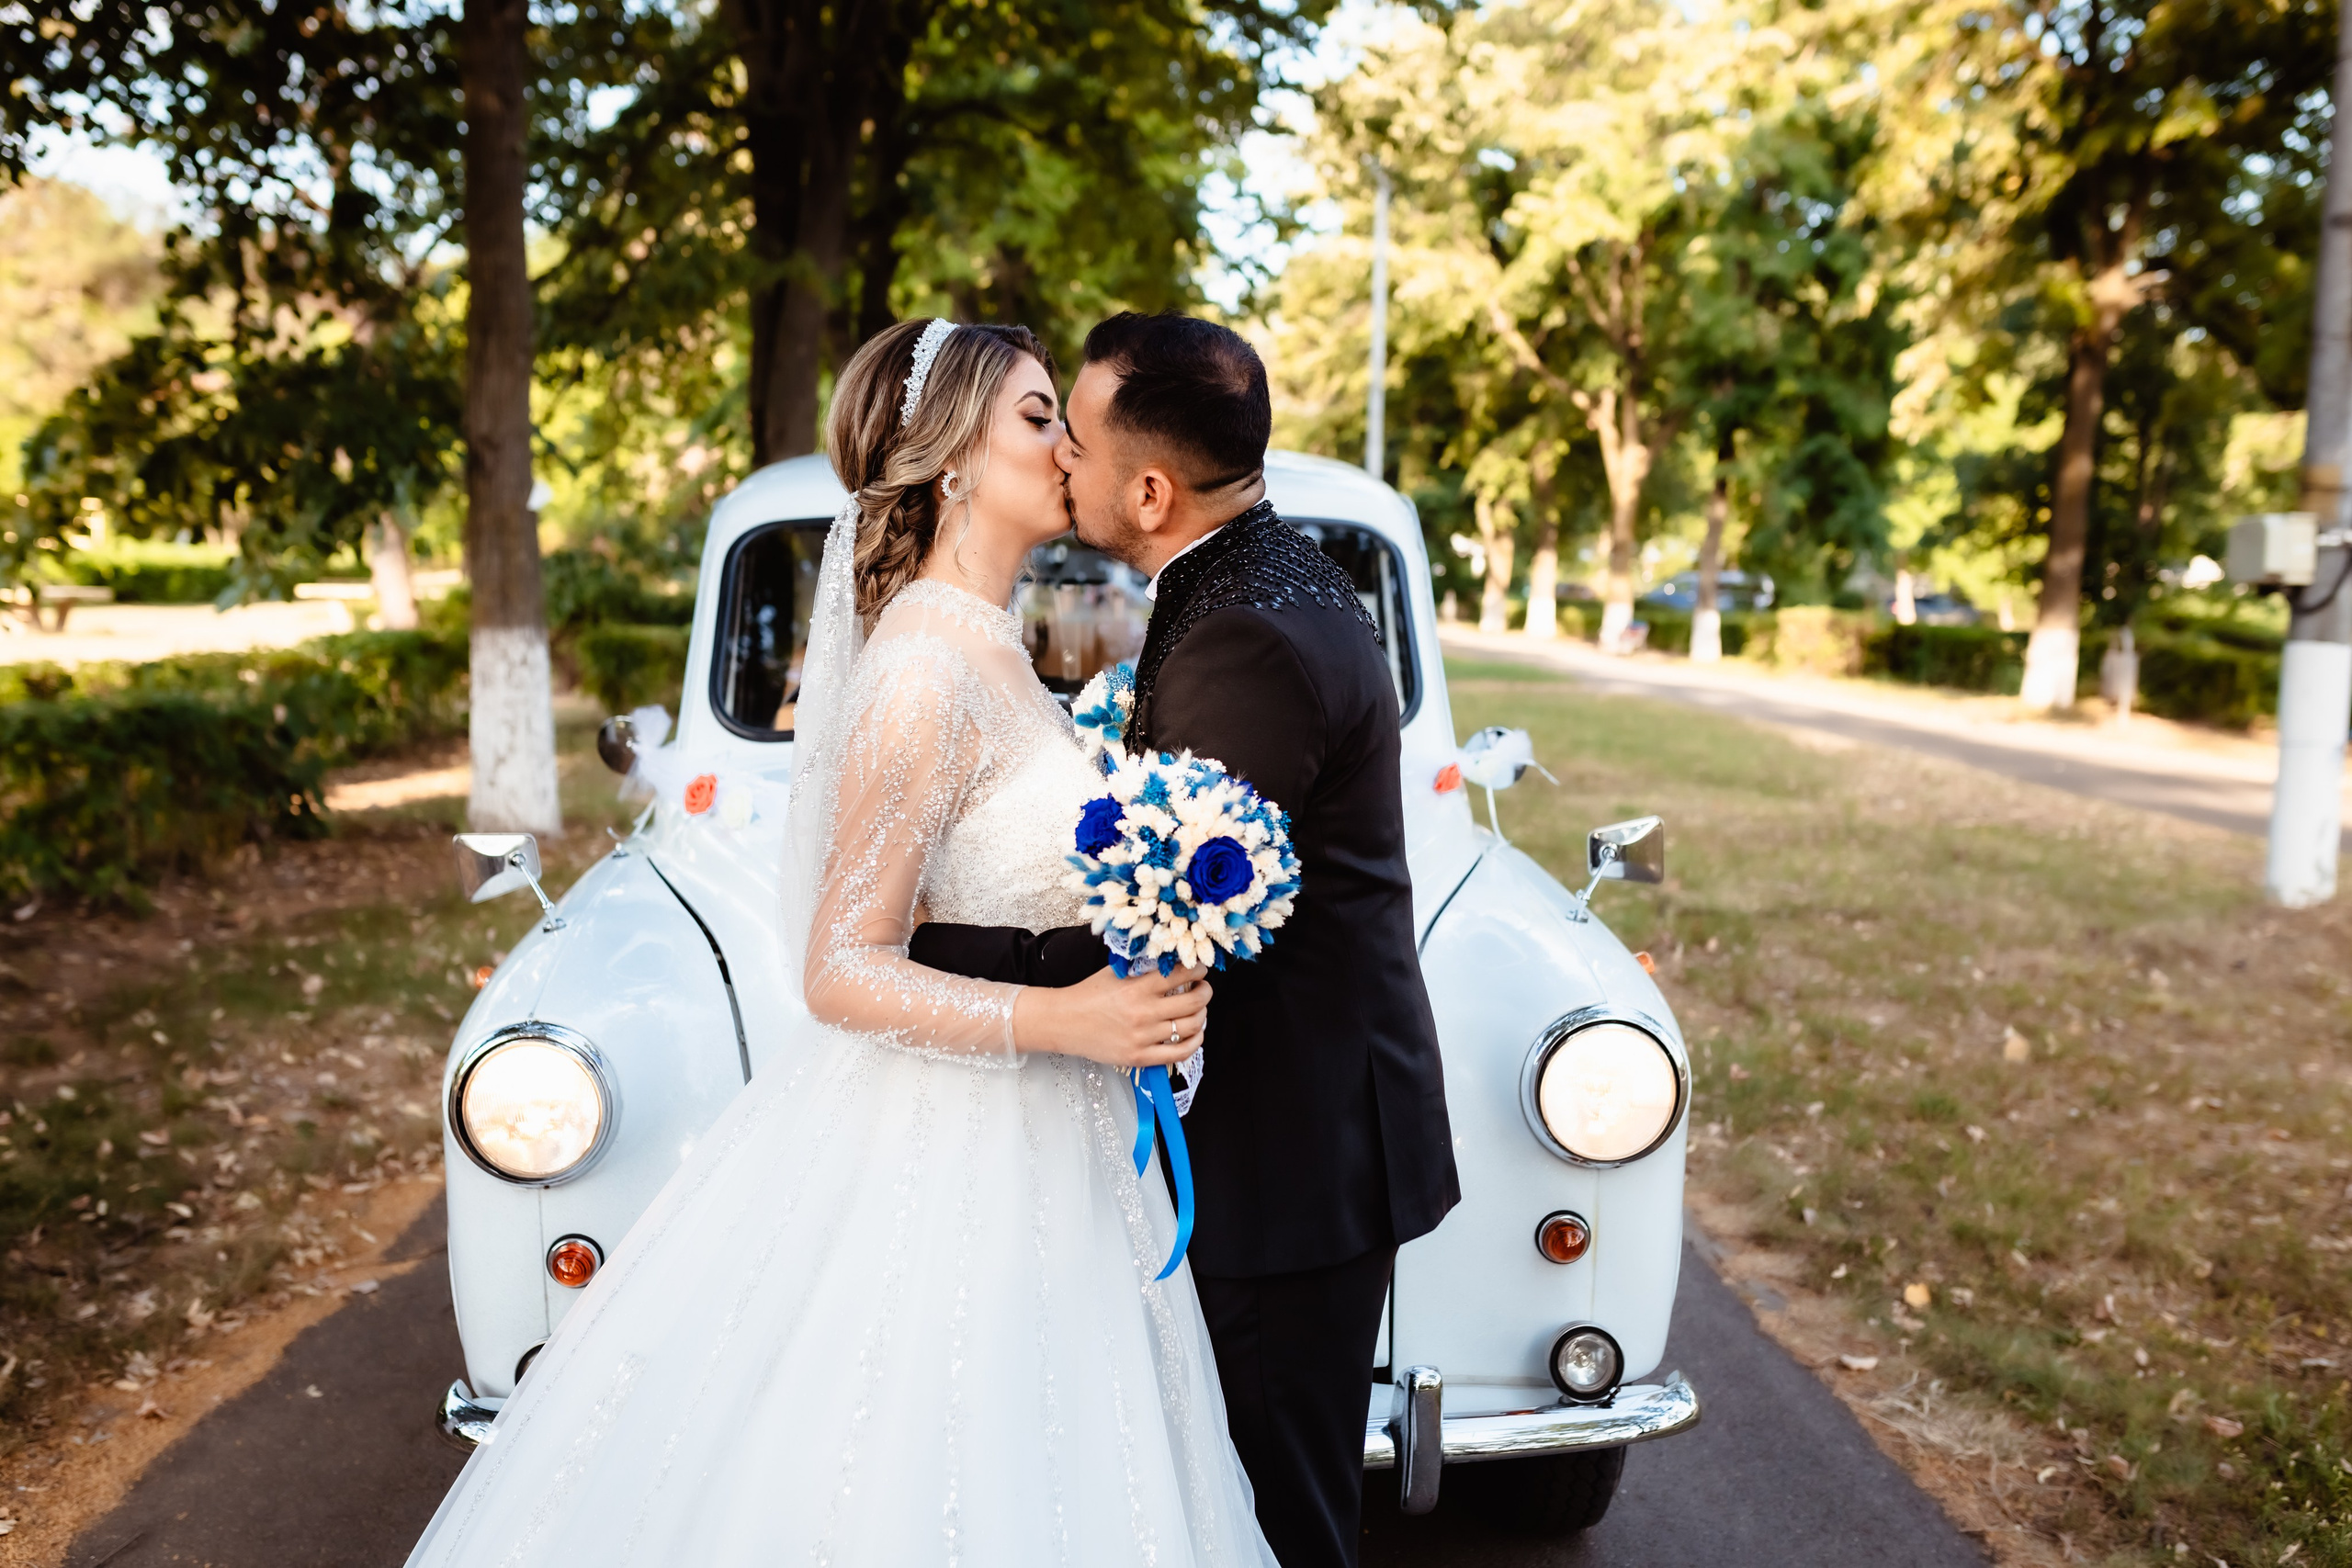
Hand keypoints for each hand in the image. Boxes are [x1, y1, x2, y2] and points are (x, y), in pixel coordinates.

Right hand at [1013, 962, 1210, 1067]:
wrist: (1063, 1022)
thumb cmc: (1088, 995)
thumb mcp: (1115, 973)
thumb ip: (1142, 969)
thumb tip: (1172, 963)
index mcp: (1137, 988)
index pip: (1182, 974)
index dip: (1198, 970)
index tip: (1200, 969)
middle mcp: (1143, 1012)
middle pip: (1194, 1002)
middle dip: (1205, 992)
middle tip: (1203, 988)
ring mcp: (1143, 1037)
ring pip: (1191, 1027)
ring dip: (1202, 1016)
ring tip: (1199, 1010)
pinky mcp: (1139, 1057)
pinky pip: (1179, 1053)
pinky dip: (1194, 1042)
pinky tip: (1195, 1034)